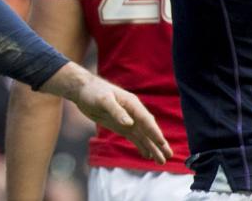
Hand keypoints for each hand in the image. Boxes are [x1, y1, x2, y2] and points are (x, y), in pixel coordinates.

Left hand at [42, 64, 171, 163]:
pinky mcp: (120, 126)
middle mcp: (133, 113)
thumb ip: (116, 111)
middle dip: (159, 143)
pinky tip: (147, 155)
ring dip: (152, 147)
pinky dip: (141, 146)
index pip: (146, 121)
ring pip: (143, 136)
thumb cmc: (93, 91)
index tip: (163, 144)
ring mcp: (127, 120)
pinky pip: (134, 137)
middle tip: (169, 156)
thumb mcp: (103, 100)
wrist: (82, 90)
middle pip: (149, 130)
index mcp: (132, 104)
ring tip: (161, 160)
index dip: (155, 133)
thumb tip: (129, 123)